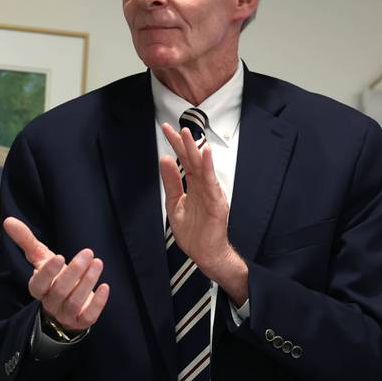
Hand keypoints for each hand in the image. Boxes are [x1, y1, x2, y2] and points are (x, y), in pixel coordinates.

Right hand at [3, 217, 109, 331]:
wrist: (65, 304)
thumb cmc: (52, 276)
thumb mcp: (40, 258)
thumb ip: (26, 240)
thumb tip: (8, 220)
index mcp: (38, 288)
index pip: (39, 283)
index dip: (49, 272)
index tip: (60, 257)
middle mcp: (49, 303)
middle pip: (60, 291)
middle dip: (75, 271)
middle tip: (88, 252)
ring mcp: (65, 315)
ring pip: (74, 302)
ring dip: (88, 282)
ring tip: (97, 263)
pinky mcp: (81, 322)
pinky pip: (88, 317)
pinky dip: (98, 303)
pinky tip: (105, 286)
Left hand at [160, 124, 247, 304]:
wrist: (205, 254)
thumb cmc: (193, 233)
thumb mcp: (174, 204)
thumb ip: (171, 183)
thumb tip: (164, 160)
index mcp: (194, 186)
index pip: (184, 161)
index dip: (176, 145)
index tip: (166, 129)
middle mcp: (204, 186)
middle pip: (193, 160)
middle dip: (184, 143)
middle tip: (176, 126)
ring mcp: (211, 193)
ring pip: (203, 168)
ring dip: (196, 150)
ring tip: (188, 134)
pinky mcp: (217, 203)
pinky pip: (212, 182)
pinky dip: (209, 167)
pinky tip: (206, 154)